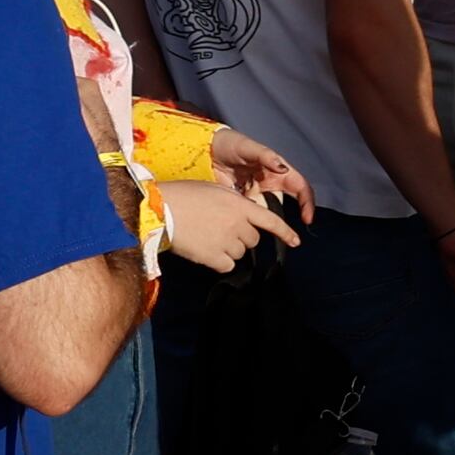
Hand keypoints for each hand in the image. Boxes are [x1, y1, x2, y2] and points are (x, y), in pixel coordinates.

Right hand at [158, 178, 294, 270]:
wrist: (158, 209)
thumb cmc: (182, 196)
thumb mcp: (214, 190)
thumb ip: (234, 202)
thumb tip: (242, 215)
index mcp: (239, 205)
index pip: (270, 220)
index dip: (285, 232)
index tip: (296, 242)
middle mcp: (238, 223)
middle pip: (254, 239)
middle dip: (242, 237)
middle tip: (221, 231)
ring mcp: (227, 241)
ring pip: (241, 252)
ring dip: (229, 249)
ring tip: (208, 238)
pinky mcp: (214, 257)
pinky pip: (227, 265)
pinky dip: (219, 262)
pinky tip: (206, 251)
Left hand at [206, 122, 310, 210]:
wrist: (205, 151)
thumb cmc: (229, 144)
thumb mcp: (248, 147)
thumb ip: (266, 156)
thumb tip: (282, 166)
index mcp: (278, 170)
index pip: (300, 188)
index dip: (307, 203)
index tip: (306, 217)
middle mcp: (270, 183)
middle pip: (286, 204)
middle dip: (285, 218)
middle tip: (283, 229)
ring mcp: (256, 193)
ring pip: (267, 211)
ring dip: (263, 217)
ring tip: (254, 217)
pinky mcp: (242, 200)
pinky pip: (250, 212)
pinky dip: (248, 217)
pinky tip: (242, 215)